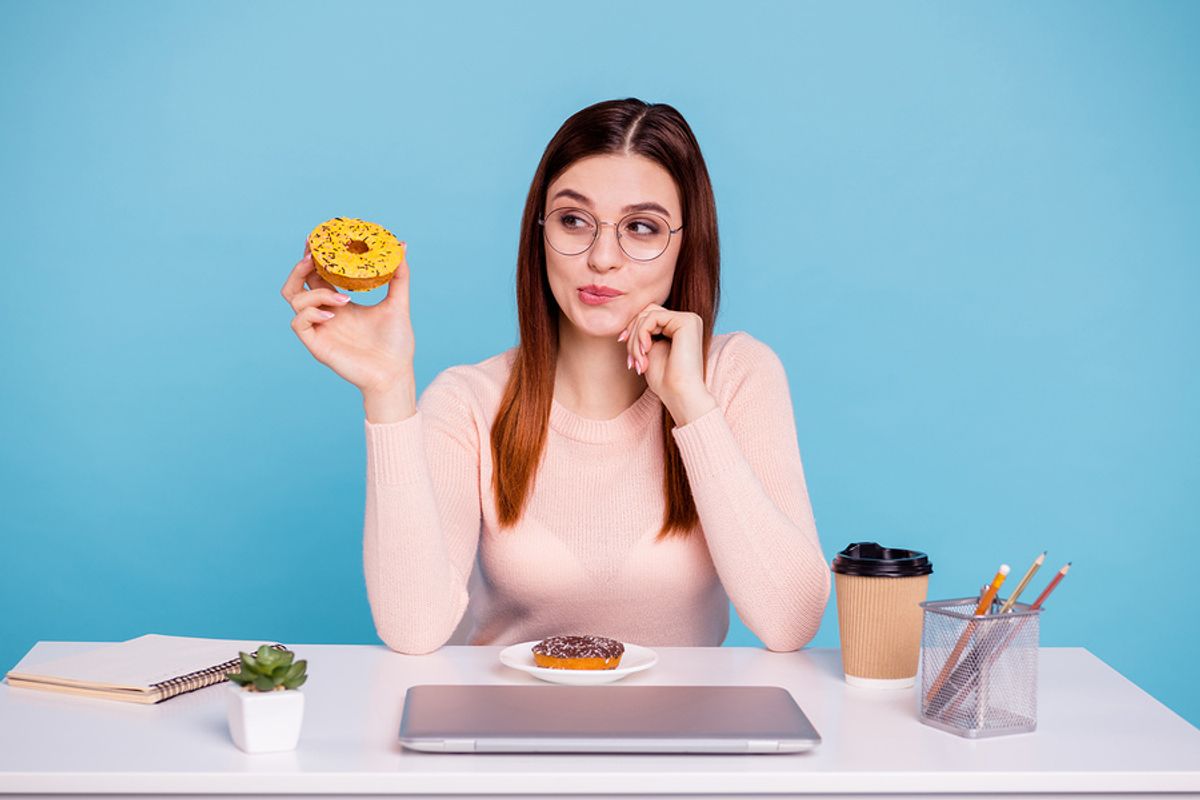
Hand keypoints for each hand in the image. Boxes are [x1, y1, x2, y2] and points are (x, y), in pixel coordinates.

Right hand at [280, 239, 415, 396]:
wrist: (395, 373)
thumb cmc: (396, 343)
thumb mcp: (398, 303)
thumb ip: (399, 275)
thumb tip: (402, 245)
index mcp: (339, 303)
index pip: (316, 275)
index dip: (312, 257)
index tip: (317, 238)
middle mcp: (325, 314)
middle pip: (295, 284)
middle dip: (300, 267)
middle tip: (313, 257)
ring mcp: (319, 329)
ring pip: (294, 300)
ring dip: (315, 292)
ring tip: (344, 299)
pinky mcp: (316, 345)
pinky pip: (298, 323)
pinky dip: (311, 313)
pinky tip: (333, 314)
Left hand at [618, 303, 717, 425]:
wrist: (680, 395)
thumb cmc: (665, 380)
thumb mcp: (649, 350)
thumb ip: (643, 332)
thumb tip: (628, 319)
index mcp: (680, 327)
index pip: (648, 316)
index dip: (632, 330)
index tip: (626, 351)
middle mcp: (687, 320)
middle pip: (646, 312)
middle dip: (632, 335)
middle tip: (632, 360)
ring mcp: (689, 319)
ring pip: (647, 315)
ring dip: (635, 339)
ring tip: (639, 360)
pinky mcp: (687, 321)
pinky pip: (652, 317)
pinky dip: (641, 334)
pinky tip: (645, 351)